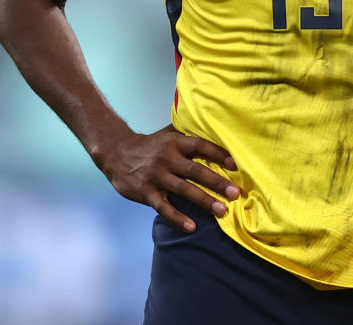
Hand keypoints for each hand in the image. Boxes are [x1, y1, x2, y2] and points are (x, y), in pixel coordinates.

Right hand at [97, 124, 241, 231]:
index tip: (236, 165)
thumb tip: (217, 126)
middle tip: (235, 193)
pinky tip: (191, 227)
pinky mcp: (146, 193)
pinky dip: (177, 218)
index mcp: (175, 142)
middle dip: (217, 182)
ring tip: (222, 210)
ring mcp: (157, 177)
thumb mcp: (169, 133)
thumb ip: (190, 131)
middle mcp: (167, 159)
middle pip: (196, 171)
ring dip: (204, 201)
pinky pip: (164, 208)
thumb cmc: (152, 144)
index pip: (201, 146)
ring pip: (184, 190)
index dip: (219, 154)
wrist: (117, 153)